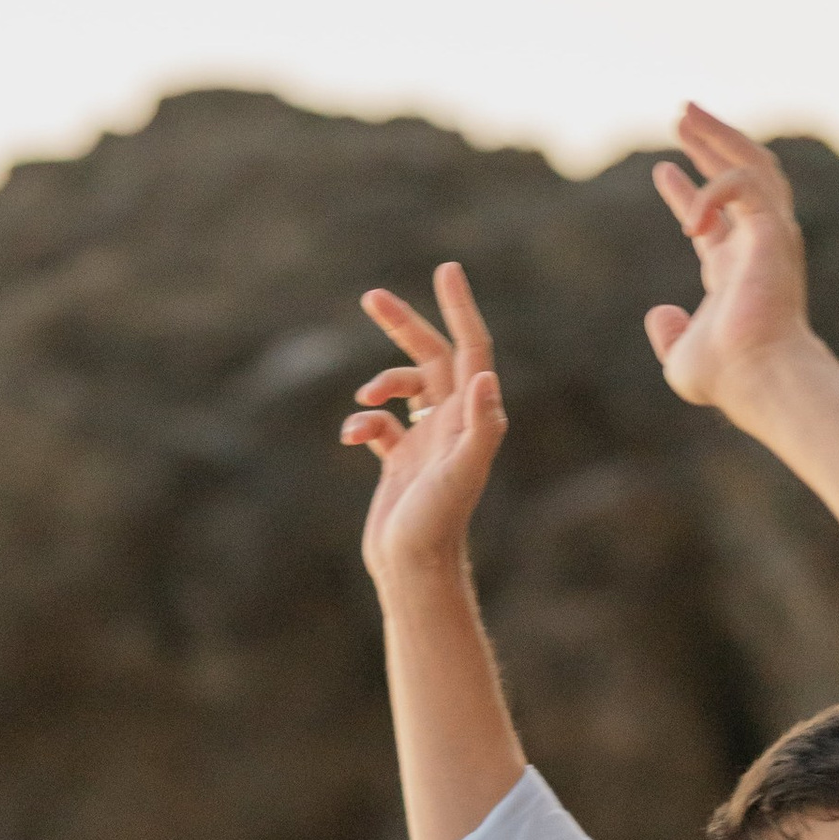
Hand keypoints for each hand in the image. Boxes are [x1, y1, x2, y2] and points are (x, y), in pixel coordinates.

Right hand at [339, 263, 507, 584]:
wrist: (414, 569)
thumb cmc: (437, 524)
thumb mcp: (461, 474)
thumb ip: (479, 427)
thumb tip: (485, 378)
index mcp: (472, 418)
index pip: (470, 350)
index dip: (460, 309)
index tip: (446, 270)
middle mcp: (454, 425)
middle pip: (432, 358)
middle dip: (404, 326)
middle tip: (371, 296)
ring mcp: (428, 442)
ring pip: (406, 388)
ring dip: (383, 380)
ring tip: (367, 395)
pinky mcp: (402, 462)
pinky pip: (381, 424)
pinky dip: (363, 421)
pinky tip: (353, 439)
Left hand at [645, 106, 815, 418]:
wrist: (760, 378)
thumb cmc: (729, 378)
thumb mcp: (682, 358)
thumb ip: (671, 334)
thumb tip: (660, 312)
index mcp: (737, 270)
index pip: (716, 219)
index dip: (688, 193)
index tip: (663, 170)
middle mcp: (757, 246)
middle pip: (740, 178)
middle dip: (710, 144)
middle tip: (682, 115)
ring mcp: (770, 234)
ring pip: (753, 165)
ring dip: (718, 136)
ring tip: (685, 113)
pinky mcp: (774, 229)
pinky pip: (745, 185)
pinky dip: (713, 190)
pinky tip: (688, 215)